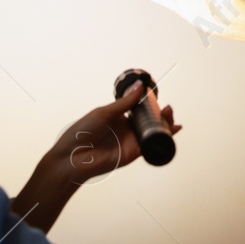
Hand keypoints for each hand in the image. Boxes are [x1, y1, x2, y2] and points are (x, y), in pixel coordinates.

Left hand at [11, 85, 181, 231]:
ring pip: (153, 133)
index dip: (151, 105)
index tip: (159, 98)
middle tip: (168, 109)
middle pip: (150, 122)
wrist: (72, 156)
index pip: (140, 110)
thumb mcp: (104, 112)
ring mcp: (131, 142)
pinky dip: (163, 139)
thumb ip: (125, 102)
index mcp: (119, 118)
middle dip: (162, 115)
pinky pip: (151, 146)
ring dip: (165, 125)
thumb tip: (140, 86)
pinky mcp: (133, 153)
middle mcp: (127, 130)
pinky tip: (172, 131)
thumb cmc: (82, 132)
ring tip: (170, 116)